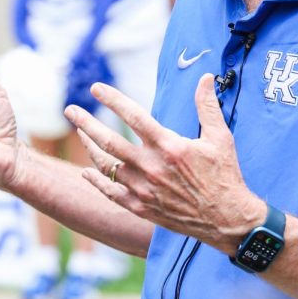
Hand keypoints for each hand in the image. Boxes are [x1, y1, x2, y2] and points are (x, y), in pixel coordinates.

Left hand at [66, 74, 265, 255]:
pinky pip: (111, 193)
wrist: (227, 220)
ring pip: (106, 165)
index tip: (96, 88)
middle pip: (109, 141)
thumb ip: (207, 106)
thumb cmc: (225, 176)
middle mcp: (152, 167)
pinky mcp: (142, 208)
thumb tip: (205, 78)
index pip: (134, 115)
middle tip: (70, 110)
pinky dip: (96, 181)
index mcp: (169, 146)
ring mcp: (144, 189)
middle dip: (85, 123)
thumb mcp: (220, 138)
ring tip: (79, 133)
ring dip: (89, 147)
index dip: (112, 99)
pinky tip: (86, 171)